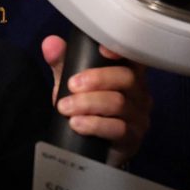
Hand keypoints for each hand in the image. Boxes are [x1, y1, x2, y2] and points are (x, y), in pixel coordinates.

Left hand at [42, 35, 151, 166]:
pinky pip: (118, 129)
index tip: (102, 50)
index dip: (121, 50)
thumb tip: (50, 43)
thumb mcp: (71, 83)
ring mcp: (138, 116)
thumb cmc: (86, 108)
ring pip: (119, 104)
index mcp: (127, 73)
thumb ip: (62, 62)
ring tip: (64, 107)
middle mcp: (138, 92)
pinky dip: (94, 124)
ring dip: (88, 103)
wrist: (89, 146)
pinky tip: (76, 124)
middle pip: (126, 78)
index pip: (133, 56)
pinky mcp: (132, 138)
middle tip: (70, 85)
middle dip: (97, 79)